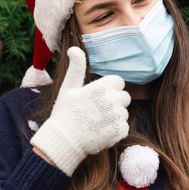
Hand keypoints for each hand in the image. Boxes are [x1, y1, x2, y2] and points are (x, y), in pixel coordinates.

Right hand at [30, 46, 130, 175]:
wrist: (63, 141)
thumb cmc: (65, 113)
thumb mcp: (68, 87)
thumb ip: (76, 67)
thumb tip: (74, 48)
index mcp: (102, 87)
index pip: (119, 82)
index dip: (109, 89)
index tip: (97, 97)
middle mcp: (112, 100)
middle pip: (124, 97)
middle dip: (114, 102)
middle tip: (96, 111)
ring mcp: (117, 116)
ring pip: (124, 113)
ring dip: (114, 117)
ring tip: (97, 122)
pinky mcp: (120, 131)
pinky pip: (125, 127)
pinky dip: (116, 130)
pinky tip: (101, 132)